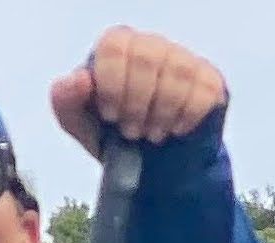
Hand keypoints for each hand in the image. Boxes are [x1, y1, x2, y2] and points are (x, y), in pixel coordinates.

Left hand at [50, 27, 227, 159]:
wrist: (152, 166)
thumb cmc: (112, 136)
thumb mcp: (81, 124)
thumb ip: (65, 100)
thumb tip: (80, 79)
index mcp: (118, 47)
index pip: (115, 45)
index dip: (112, 84)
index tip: (110, 115)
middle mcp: (151, 45)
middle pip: (146, 57)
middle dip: (136, 103)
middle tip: (131, 132)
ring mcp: (183, 59)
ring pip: (177, 73)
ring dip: (161, 114)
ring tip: (152, 136)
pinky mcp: (209, 80)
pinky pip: (203, 91)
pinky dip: (186, 117)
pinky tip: (175, 131)